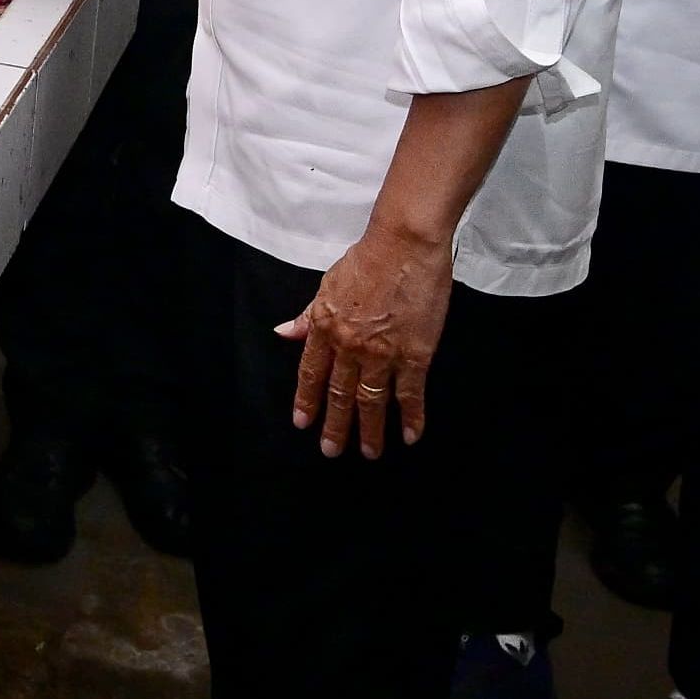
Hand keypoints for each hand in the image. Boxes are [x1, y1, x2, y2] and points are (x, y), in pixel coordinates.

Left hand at [278, 225, 453, 457]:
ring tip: (370, 453)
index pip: (310, 373)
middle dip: (335, 426)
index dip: (306, 400)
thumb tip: (284, 332)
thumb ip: (308, 315)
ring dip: (370, 430)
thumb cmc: (367, 258)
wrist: (404, 245)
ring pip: (372, 401)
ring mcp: (383, 353)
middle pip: (339, 394)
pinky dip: (411, 416)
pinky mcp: (415, 354)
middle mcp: (350, 346)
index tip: (302, 422)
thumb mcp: (327, 285)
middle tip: (331, 451)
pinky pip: (410, 393)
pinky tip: (410, 435)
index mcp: (326, 328)